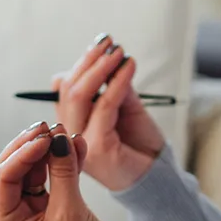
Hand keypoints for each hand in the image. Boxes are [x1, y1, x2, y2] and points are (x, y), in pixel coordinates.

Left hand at [0, 121, 107, 220]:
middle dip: (32, 147)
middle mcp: (11, 216)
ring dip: (50, 150)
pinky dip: (62, 162)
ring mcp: (28, 209)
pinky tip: (75, 146)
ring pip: (33, 169)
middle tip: (49, 128)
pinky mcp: (46, 205)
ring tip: (66, 133)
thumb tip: (59, 139)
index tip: (43, 137)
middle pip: (13, 169)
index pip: (4, 178)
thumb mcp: (69, 213)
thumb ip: (63, 172)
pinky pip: (50, 177)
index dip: (22, 154)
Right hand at [51, 35, 163, 190]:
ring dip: (101, 67)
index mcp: (71, 123)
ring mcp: (80, 142)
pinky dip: (116, 83)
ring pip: (79, 95)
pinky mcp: (97, 146)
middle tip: (109, 41)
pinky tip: (128, 67)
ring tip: (119, 51)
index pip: (64, 87)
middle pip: (68, 88)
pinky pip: (103, 106)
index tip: (101, 44)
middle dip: (89, 60)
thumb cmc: (139, 144)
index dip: (81, 63)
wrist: (156, 178)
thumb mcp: (124, 108)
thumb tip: (106, 59)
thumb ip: (113, 88)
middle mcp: (69, 134)